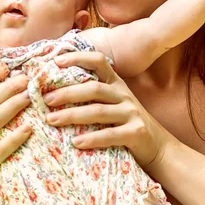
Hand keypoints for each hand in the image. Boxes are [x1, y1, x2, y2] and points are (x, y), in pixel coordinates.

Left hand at [42, 51, 173, 168]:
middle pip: (93, 88)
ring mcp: (131, 113)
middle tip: (46, 99)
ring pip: (99, 111)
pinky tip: (75, 143)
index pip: (99, 61)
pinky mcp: (136, 133)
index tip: (56, 62)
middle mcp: (123, 94)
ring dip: (72, 115)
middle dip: (67, 93)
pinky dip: (92, 138)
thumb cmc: (125, 123)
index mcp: (115, 83)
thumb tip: (54, 89)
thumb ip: (91, 94)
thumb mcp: (112, 102)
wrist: (158, 146)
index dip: (78, 57)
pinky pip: (111, 135)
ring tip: (51, 120)